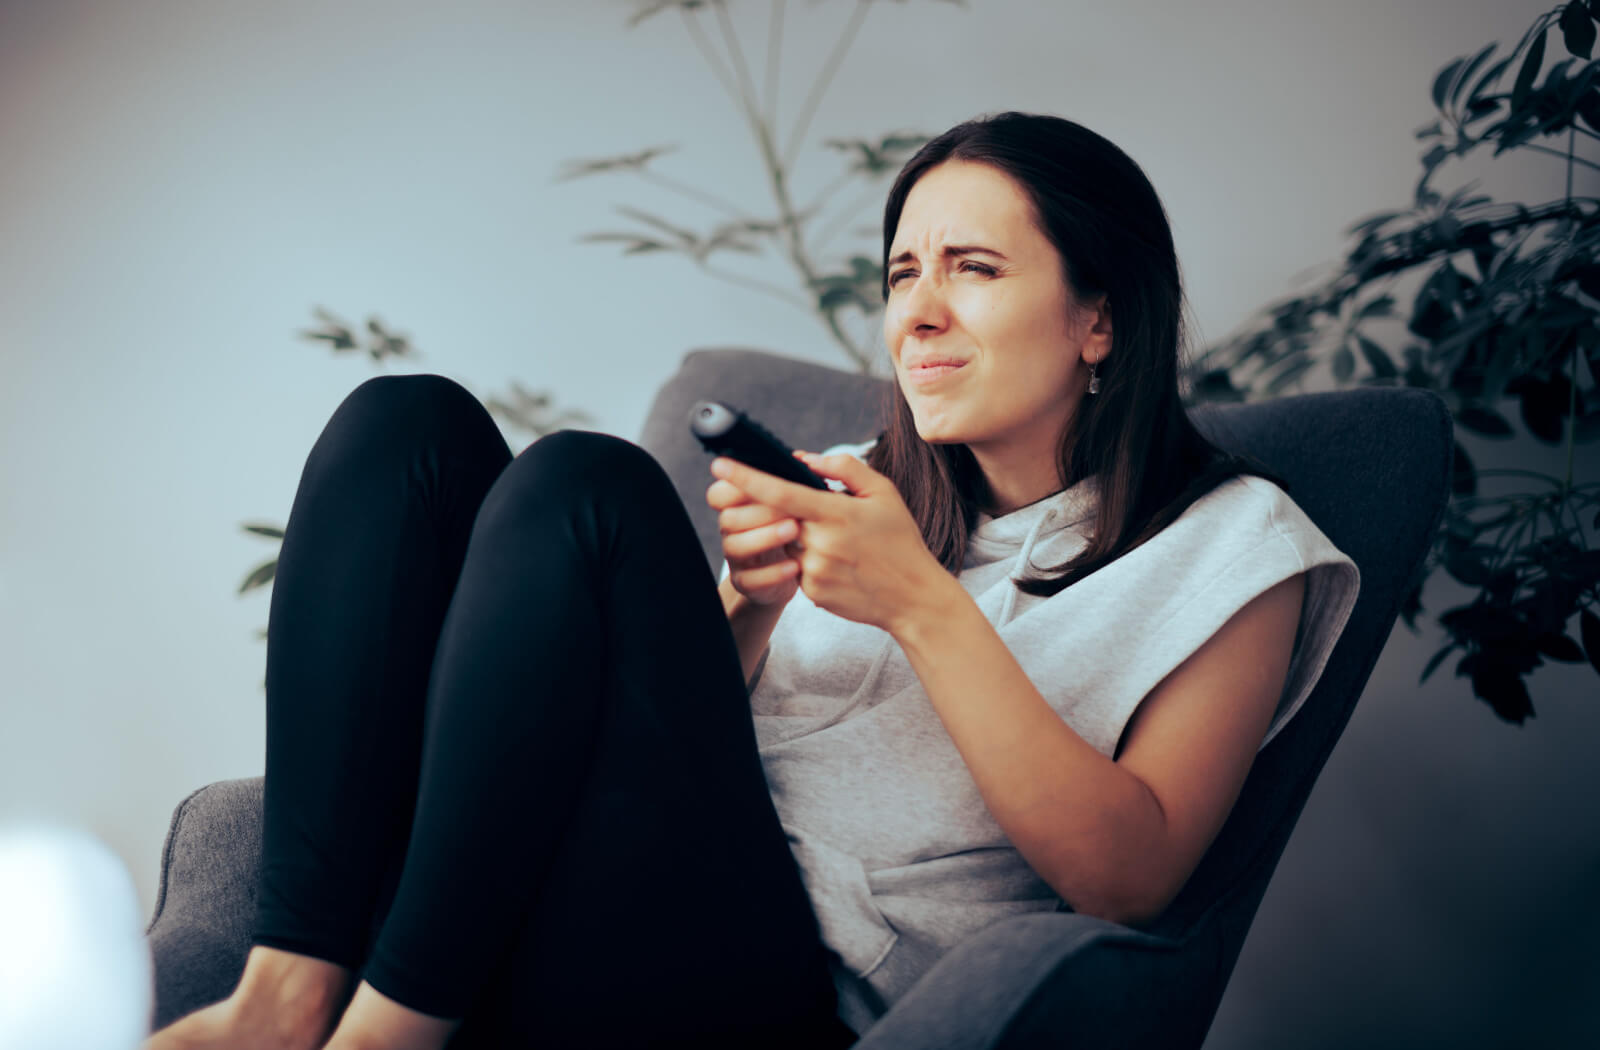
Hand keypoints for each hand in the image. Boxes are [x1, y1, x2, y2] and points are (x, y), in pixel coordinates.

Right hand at [705, 451, 809, 606]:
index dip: (735, 485)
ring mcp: (737, 557)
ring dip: (765, 537)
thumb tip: (802, 458)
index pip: (719, 493)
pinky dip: (773, 573)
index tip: (765, 481)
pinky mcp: (747, 582)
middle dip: (760, 511)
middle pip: (729, 517)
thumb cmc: (802, 525)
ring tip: (795, 530)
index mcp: (739, 504)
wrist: (805, 571)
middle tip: (792, 507)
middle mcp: (732, 529)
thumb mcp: (802, 500)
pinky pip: (751, 579)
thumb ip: (799, 478)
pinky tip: (795, 566)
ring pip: (736, 546)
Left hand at [708, 450, 945, 632]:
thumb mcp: (883, 493)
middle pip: (779, 518)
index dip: (746, 477)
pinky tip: (840, 562)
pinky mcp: (812, 593)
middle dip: (783, 511)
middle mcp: (820, 543)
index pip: (779, 492)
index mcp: (836, 513)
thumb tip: (802, 459)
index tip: (720, 464)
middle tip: (815, 512)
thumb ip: (843, 468)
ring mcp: (814, 571)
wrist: (913, 597)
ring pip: (787, 543)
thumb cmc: (900, 541)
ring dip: (800, 536)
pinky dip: (809, 560)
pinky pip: (797, 568)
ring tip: (840, 541)